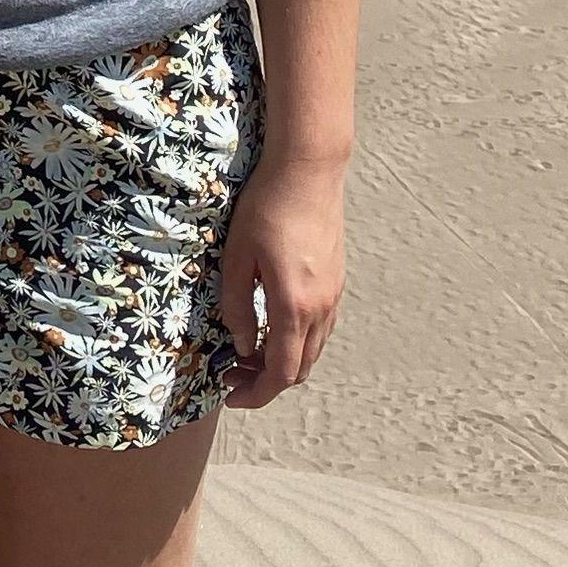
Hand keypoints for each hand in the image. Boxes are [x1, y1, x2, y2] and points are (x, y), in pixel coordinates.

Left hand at [216, 162, 344, 407]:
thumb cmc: (266, 208)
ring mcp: (334, 296)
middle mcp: (321, 308)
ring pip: (312, 350)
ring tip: (247, 351)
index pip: (281, 373)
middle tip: (230, 372)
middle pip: (300, 368)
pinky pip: (320, 328)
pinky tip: (271, 324)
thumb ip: (237, 306)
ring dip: (282, 360)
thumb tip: (242, 346)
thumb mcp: (236, 257)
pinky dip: (297, 340)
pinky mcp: (337, 282)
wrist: (308, 172)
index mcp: (294, 306)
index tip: (230, 395)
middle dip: (265, 380)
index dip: (256, 393)